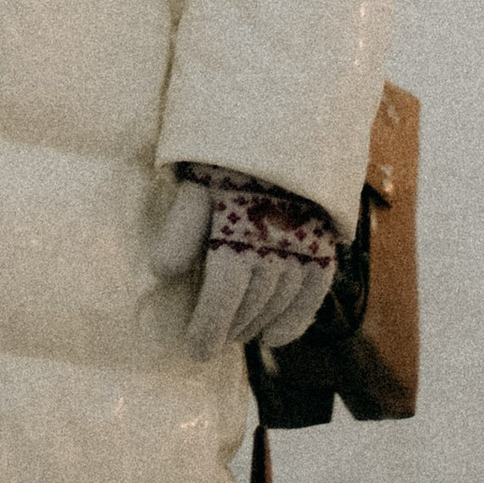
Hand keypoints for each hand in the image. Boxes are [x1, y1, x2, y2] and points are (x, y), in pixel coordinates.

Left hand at [154, 166, 337, 358]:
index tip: (195, 352)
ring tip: (236, 335)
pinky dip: (293, 322)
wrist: (281, 130)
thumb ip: (182, 229)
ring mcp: (302, 250)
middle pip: (248, 305)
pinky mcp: (322, 247)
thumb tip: (160, 271)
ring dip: (255, 325)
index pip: (222, 298)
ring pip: (277, 304)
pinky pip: (311, 297)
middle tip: (211, 341)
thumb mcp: (197, 186)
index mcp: (237, 233)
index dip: (208, 328)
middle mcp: (273, 248)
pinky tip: (273, 339)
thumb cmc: (228, 161)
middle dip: (228, 328)